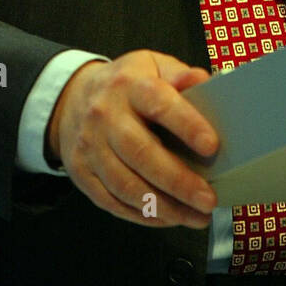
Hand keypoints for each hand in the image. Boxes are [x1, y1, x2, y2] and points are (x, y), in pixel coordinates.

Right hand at [46, 50, 218, 228]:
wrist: (73, 98)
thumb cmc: (127, 85)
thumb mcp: (152, 67)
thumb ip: (180, 76)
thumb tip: (206, 81)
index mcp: (129, 85)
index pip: (159, 104)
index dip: (186, 125)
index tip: (212, 146)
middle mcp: (105, 114)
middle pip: (141, 153)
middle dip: (178, 181)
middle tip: (208, 199)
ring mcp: (90, 145)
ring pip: (126, 185)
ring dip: (164, 207)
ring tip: (196, 217)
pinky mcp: (81, 172)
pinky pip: (112, 202)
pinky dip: (143, 215)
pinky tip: (168, 218)